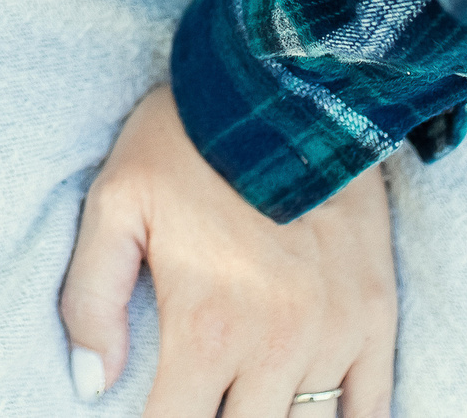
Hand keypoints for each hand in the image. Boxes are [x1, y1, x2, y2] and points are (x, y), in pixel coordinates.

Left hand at [59, 86, 396, 415]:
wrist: (291, 81)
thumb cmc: (189, 142)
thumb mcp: (114, 203)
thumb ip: (92, 300)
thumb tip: (91, 385)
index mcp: (207, 327)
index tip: (153, 417)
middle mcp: (276, 347)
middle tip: (200, 400)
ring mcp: (335, 336)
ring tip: (245, 402)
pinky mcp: (376, 317)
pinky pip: (372, 409)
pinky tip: (312, 416)